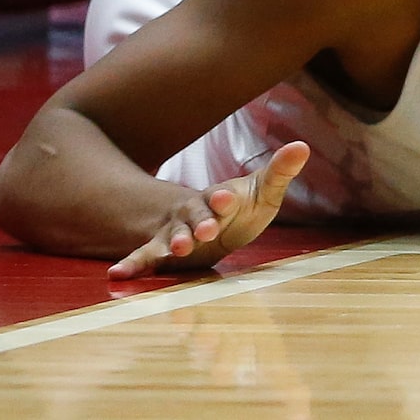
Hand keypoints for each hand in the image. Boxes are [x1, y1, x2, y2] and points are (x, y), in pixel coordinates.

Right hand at [109, 143, 308, 279]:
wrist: (216, 220)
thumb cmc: (244, 204)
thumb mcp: (265, 189)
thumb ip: (280, 171)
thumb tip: (302, 146)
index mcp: (219, 197)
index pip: (220, 196)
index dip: (223, 197)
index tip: (226, 197)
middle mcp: (194, 212)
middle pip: (195, 216)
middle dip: (200, 223)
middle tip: (206, 231)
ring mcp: (177, 231)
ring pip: (172, 236)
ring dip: (174, 243)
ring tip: (177, 250)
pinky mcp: (165, 251)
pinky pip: (145, 256)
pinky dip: (132, 264)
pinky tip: (117, 274)